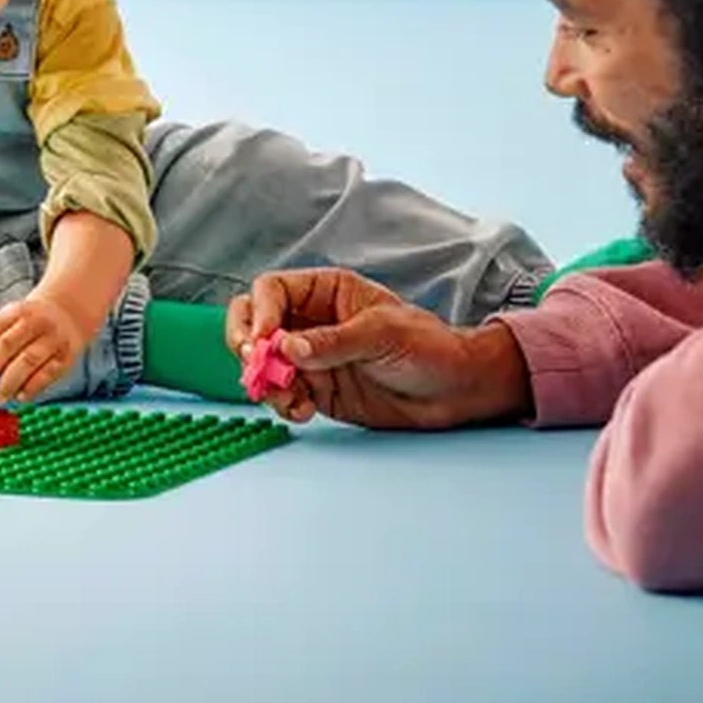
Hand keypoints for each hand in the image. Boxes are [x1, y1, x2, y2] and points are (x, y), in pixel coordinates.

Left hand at [0, 291, 88, 405]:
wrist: (69, 312)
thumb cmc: (32, 322)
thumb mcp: (11, 321)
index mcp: (15, 312)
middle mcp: (35, 322)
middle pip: (7, 345)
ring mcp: (52, 339)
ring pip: (28, 361)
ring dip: (9, 383)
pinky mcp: (65, 356)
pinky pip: (47, 374)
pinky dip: (31, 388)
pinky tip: (19, 396)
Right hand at [225, 269, 529, 430]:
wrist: (456, 390)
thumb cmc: (428, 346)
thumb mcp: (383, 334)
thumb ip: (333, 342)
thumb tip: (287, 347)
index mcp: (327, 291)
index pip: (273, 290)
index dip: (260, 313)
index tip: (262, 342)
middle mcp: (311, 321)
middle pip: (254, 322)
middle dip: (246, 345)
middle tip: (252, 368)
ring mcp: (311, 357)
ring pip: (263, 363)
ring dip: (266, 382)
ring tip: (291, 399)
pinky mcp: (316, 389)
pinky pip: (282, 394)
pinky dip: (283, 404)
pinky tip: (303, 411)